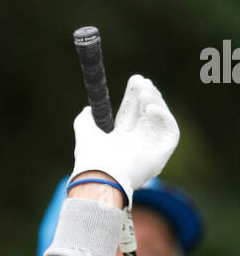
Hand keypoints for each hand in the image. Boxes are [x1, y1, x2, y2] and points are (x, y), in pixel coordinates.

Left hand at [72, 74, 178, 204]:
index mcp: (120, 143)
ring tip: (145, 91)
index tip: (135, 79)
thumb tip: (87, 110)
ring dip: (155, 102)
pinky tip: (151, 107)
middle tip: (142, 80)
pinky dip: (164, 116)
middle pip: (147, 115)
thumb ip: (84, 121)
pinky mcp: (163, 154)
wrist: (102, 176)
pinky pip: (170, 131)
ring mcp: (151, 150)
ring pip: (160, 120)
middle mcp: (137, 146)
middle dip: (146, 95)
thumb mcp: (85, 133)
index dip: (134, 97)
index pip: (131, 115)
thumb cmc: (92, 159)